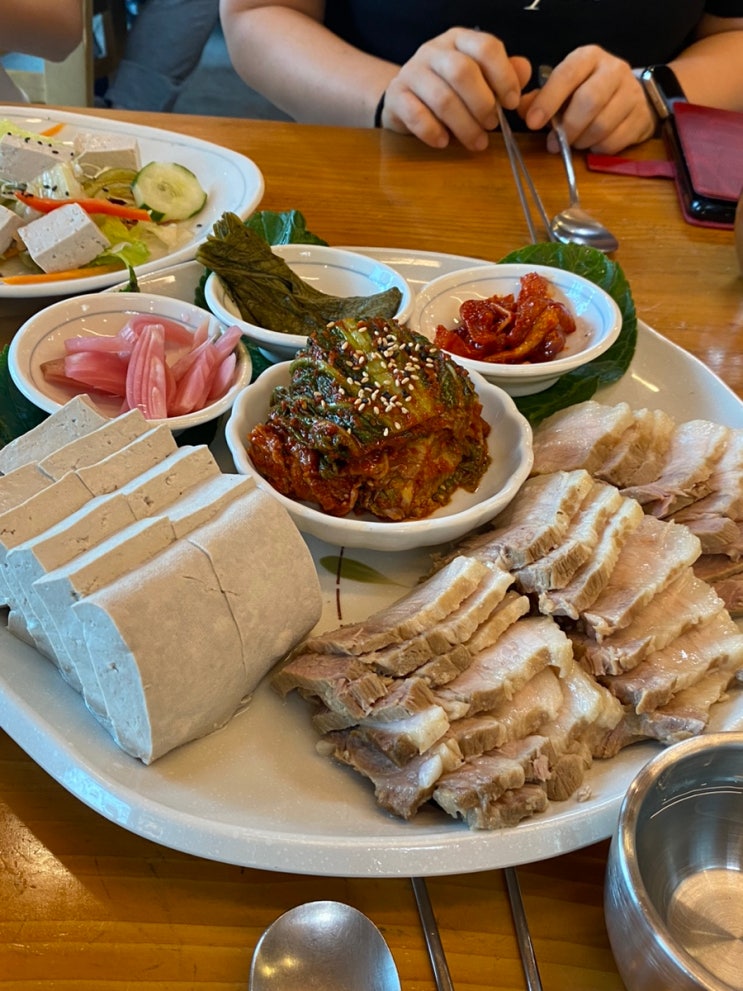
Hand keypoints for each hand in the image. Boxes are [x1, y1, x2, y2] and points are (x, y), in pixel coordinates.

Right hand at [381, 27, 531, 150]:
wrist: (404, 99)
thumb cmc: (449, 90)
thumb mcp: (479, 78)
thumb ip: (504, 74)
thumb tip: (524, 72)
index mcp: (459, 40)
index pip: (486, 47)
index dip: (504, 77)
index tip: (512, 103)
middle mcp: (434, 50)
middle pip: (462, 72)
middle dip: (483, 104)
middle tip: (492, 125)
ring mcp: (412, 72)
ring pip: (442, 98)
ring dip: (464, 126)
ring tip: (476, 142)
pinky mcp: (396, 96)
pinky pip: (417, 116)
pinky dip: (434, 132)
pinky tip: (444, 142)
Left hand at [520, 45, 656, 154]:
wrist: (631, 96)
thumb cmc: (587, 92)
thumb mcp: (563, 88)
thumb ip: (540, 98)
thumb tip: (522, 110)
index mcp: (589, 58)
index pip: (567, 75)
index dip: (548, 100)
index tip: (532, 122)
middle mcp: (613, 70)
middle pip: (589, 101)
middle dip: (568, 128)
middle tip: (554, 143)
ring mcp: (632, 93)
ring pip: (602, 125)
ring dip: (582, 141)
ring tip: (575, 143)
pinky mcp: (641, 116)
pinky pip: (615, 141)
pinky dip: (598, 149)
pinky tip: (593, 144)